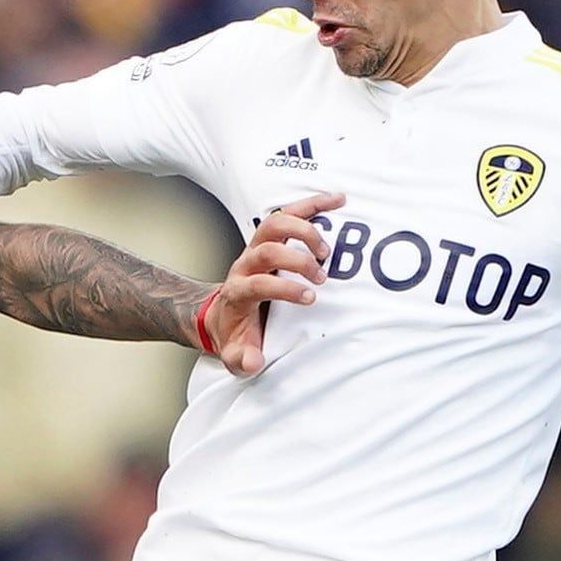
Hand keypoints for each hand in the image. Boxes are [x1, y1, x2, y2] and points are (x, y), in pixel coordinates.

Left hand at [199, 192, 339, 376]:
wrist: (223, 316)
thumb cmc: (235, 333)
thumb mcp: (235, 354)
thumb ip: (241, 359)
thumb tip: (252, 360)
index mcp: (237, 292)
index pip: (257, 284)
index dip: (284, 288)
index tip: (309, 298)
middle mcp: (244, 265)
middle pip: (267, 249)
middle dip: (297, 260)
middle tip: (321, 276)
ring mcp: (256, 248)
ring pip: (276, 223)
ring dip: (305, 230)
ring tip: (328, 249)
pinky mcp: (270, 239)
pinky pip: (290, 214)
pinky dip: (314, 205)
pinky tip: (338, 200)